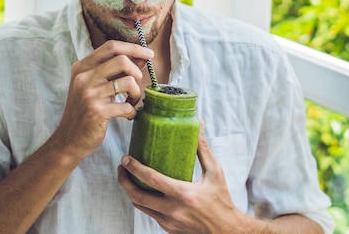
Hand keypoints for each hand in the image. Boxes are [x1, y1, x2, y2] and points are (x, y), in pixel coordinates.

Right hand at [52, 40, 153, 160]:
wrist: (69, 140)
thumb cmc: (85, 111)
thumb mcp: (95, 86)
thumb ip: (115, 70)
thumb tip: (141, 57)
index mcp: (82, 67)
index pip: (111, 46)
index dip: (133, 48)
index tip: (149, 54)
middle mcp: (84, 78)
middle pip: (122, 60)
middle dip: (137, 72)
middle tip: (135, 86)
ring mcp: (89, 94)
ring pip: (129, 82)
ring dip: (137, 94)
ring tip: (132, 103)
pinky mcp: (97, 112)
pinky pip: (127, 106)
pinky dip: (132, 112)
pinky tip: (127, 116)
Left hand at [118, 127, 245, 233]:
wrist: (226, 231)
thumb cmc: (222, 200)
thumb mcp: (215, 172)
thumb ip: (203, 149)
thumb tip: (198, 124)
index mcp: (185, 195)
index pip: (152, 180)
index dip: (135, 168)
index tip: (126, 158)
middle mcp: (174, 210)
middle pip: (138, 195)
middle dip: (124, 180)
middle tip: (122, 167)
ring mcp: (169, 222)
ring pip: (140, 206)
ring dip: (130, 190)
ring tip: (128, 176)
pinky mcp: (168, 228)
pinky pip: (149, 213)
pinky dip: (142, 200)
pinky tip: (143, 189)